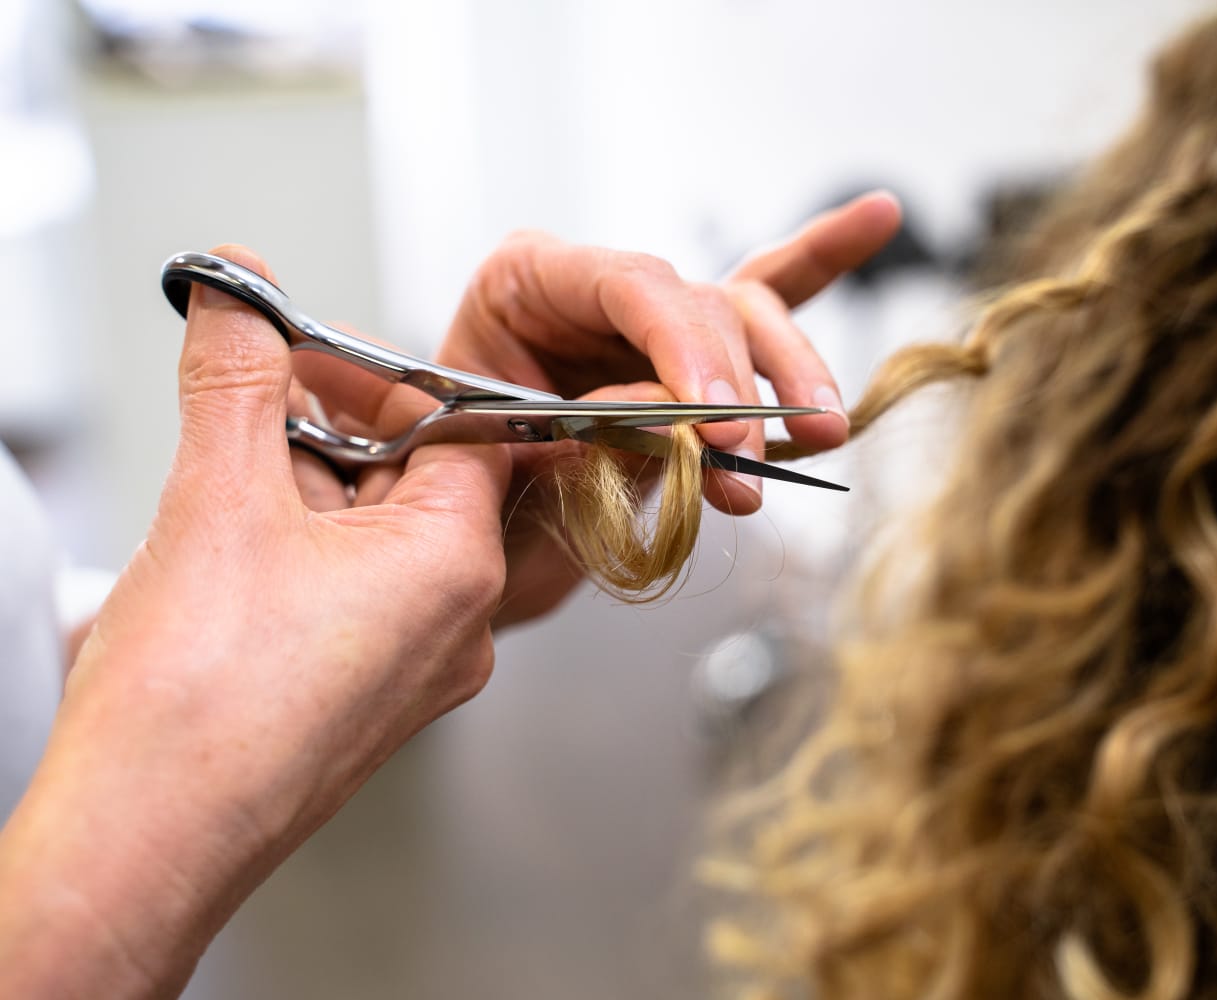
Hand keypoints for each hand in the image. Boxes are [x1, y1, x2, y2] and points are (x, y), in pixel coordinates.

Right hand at [0, 249, 510, 997]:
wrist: (149, 839)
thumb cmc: (197, 708)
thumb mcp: (217, 500)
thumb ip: (236, 380)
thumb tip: (238, 295)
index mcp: (460, 566)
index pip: (465, 428)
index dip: (386, 380)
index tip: (316, 349)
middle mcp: (461, 621)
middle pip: (422, 478)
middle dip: (336, 429)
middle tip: (259, 395)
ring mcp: (421, 665)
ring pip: (384, 534)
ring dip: (313, 488)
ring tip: (230, 480)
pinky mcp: (375, 694)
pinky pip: (362, 590)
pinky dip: (310, 549)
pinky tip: (239, 545)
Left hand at [439, 191, 901, 623]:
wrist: (464, 537)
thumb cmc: (462, 498)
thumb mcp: (494, 476)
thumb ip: (577, 445)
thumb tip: (670, 432)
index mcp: (525, 282)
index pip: (629, 287)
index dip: (684, 352)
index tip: (719, 426)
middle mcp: (595, 287)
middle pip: (697, 304)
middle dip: (738, 386)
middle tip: (748, 462)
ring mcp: (651, 318)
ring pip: (745, 315)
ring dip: (791, 375)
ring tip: (823, 431)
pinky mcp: (692, 352)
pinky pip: (766, 298)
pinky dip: (820, 262)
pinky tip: (875, 216)